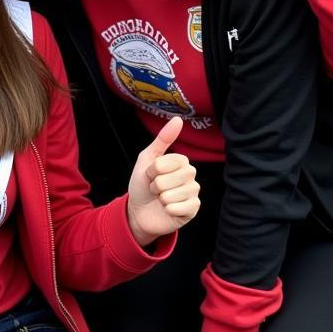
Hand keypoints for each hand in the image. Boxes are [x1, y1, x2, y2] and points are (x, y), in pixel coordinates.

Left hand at [126, 116, 199, 245]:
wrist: (139, 212)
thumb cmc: (142, 184)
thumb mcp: (147, 159)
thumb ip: (163, 139)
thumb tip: (178, 119)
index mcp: (181, 161)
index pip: (165, 163)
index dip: (152, 170)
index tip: (150, 174)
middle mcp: (190, 175)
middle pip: (169, 179)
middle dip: (156, 185)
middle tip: (156, 188)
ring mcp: (193, 193)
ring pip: (173, 194)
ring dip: (161, 198)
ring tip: (161, 199)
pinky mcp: (193, 209)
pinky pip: (180, 208)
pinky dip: (168, 209)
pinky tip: (168, 209)